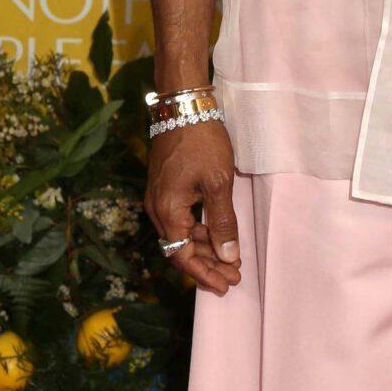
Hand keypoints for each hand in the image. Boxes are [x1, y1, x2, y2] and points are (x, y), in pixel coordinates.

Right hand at [144, 120, 241, 295]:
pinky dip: (199, 231)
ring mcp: (159, 197)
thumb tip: (227, 256)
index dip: (204, 274)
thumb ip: (222, 222)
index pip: (182, 256)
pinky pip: (180, 220)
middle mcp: (157, 208)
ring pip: (181, 235)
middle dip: (207, 266)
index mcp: (167, 210)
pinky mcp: (165, 188)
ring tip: (230, 260)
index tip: (226, 285)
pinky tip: (217, 235)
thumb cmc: (201, 141)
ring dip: (204, 249)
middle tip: (234, 277)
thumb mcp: (219, 183)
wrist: (183, 105)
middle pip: (179, 249)